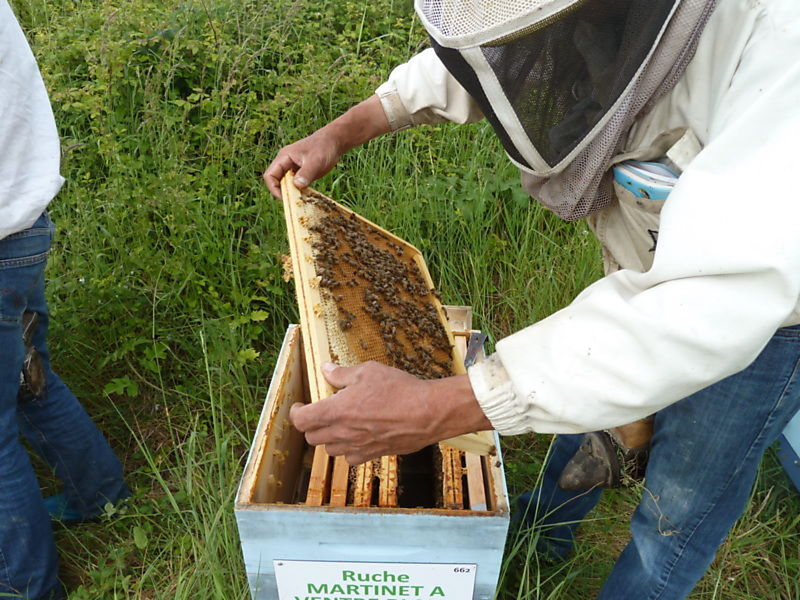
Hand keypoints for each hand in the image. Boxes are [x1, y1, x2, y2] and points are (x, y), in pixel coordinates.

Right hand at [263, 95, 391, 197]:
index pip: (270, 175)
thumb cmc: (323, 147)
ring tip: (301, 200)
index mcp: (284, 158)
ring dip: (291, 194)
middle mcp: (286, 164)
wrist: (334, 142)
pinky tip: (307, 197)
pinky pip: (296, 186)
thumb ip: (306, 173)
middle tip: (295, 202)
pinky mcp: (301, 174)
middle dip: (283, 192)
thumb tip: (297, 186)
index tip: (284, 198)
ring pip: (286, 185)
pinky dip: (299, 192)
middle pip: (277, 182)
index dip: (274, 188)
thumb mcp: (315, 160)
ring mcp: (293, 169)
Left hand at [290, 361, 491, 464]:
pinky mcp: (373, 455)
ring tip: (340, 423)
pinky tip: (357, 436)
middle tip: (320, 412)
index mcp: (336, 411)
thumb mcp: (368, 371)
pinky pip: (350, 458)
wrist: (427, 413)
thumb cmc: (399, 389)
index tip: (299, 406)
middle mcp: (343, 433)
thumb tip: (326, 369)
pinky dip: (348, 449)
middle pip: (312, 437)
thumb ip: (342, 374)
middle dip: (312, 424)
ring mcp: (357, 447)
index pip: (301, 420)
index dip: (295, 413)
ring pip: (330, 450)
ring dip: (329, 437)